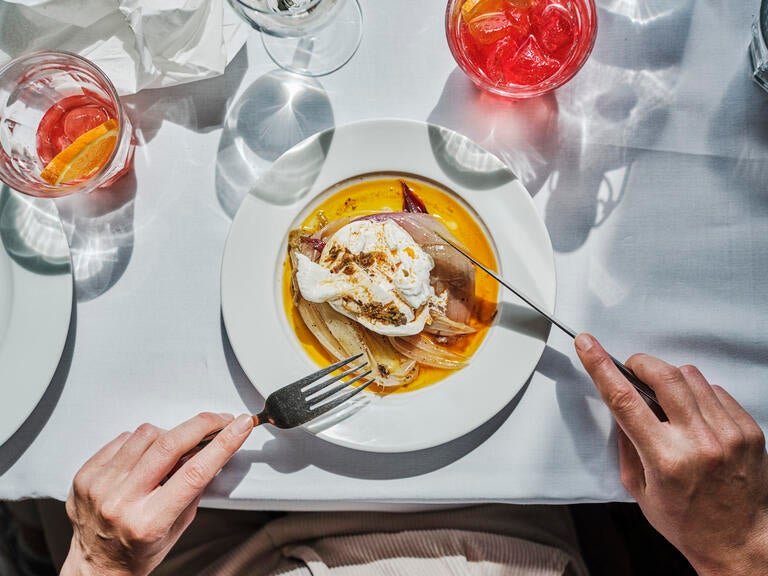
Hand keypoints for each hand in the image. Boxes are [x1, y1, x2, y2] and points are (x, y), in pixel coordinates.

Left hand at [60, 412, 252, 575]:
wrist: (95, 566)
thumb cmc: (138, 551)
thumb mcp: (178, 526)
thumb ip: (192, 487)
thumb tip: (211, 448)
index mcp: (149, 522)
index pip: (194, 472)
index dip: (223, 444)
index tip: (239, 426)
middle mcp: (121, 503)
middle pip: (169, 445)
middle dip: (202, 425)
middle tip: (219, 420)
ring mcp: (100, 486)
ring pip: (146, 435)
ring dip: (171, 433)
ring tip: (176, 447)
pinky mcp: (87, 474)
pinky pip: (123, 439)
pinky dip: (143, 441)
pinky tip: (147, 456)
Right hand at [575, 333, 767, 575]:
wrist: (740, 540)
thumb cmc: (686, 521)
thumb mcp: (639, 488)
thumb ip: (626, 442)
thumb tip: (620, 403)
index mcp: (665, 460)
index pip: (625, 400)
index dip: (601, 366)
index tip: (587, 344)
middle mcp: (699, 443)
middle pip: (663, 375)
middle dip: (640, 363)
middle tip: (633, 369)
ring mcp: (728, 434)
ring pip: (691, 376)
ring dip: (670, 379)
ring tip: (669, 404)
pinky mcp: (748, 430)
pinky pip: (716, 390)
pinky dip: (698, 394)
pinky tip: (696, 417)